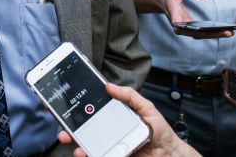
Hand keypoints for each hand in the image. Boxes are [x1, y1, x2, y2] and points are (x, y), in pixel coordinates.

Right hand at [58, 84, 199, 156]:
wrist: (170, 153)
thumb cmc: (159, 130)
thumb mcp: (146, 107)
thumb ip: (129, 96)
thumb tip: (110, 86)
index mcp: (113, 117)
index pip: (92, 112)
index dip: (77, 110)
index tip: (66, 108)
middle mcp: (108, 132)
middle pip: (84, 131)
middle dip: (71, 131)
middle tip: (64, 132)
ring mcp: (110, 146)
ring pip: (89, 147)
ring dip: (79, 148)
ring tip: (76, 149)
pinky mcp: (114, 156)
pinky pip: (100, 156)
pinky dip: (91, 156)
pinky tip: (88, 155)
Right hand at [161, 0, 231, 38]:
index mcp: (173, 12)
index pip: (178, 24)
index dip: (189, 29)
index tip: (200, 30)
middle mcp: (178, 24)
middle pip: (193, 33)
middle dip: (211, 34)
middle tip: (228, 32)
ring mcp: (184, 27)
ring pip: (198, 35)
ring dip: (214, 35)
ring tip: (230, 32)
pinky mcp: (189, 28)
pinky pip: (201, 32)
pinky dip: (212, 32)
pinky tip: (224, 30)